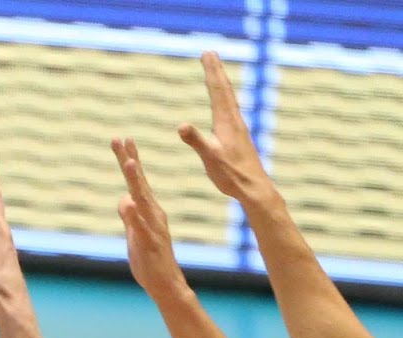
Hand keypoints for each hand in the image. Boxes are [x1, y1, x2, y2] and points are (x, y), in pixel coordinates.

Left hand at [114, 137, 194, 303]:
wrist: (165, 283)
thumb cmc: (149, 259)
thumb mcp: (133, 233)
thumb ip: (129, 216)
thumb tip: (124, 198)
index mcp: (148, 209)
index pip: (135, 181)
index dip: (129, 159)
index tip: (122, 139)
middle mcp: (152, 213)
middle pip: (138, 182)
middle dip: (130, 159)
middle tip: (122, 138)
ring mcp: (152, 226)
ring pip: (143, 199)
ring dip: (136, 181)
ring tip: (129, 162)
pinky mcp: (150, 242)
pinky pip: (141, 226)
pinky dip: (135, 215)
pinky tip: (129, 202)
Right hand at [181, 50, 279, 213]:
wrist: (253, 187)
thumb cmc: (231, 174)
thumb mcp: (210, 158)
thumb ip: (196, 140)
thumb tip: (181, 125)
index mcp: (226, 122)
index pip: (217, 91)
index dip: (211, 71)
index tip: (207, 53)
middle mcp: (234, 120)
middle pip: (224, 89)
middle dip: (216, 70)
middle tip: (210, 53)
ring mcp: (237, 127)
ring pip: (228, 98)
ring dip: (221, 82)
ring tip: (215, 72)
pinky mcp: (237, 135)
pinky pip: (229, 109)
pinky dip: (224, 98)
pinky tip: (224, 102)